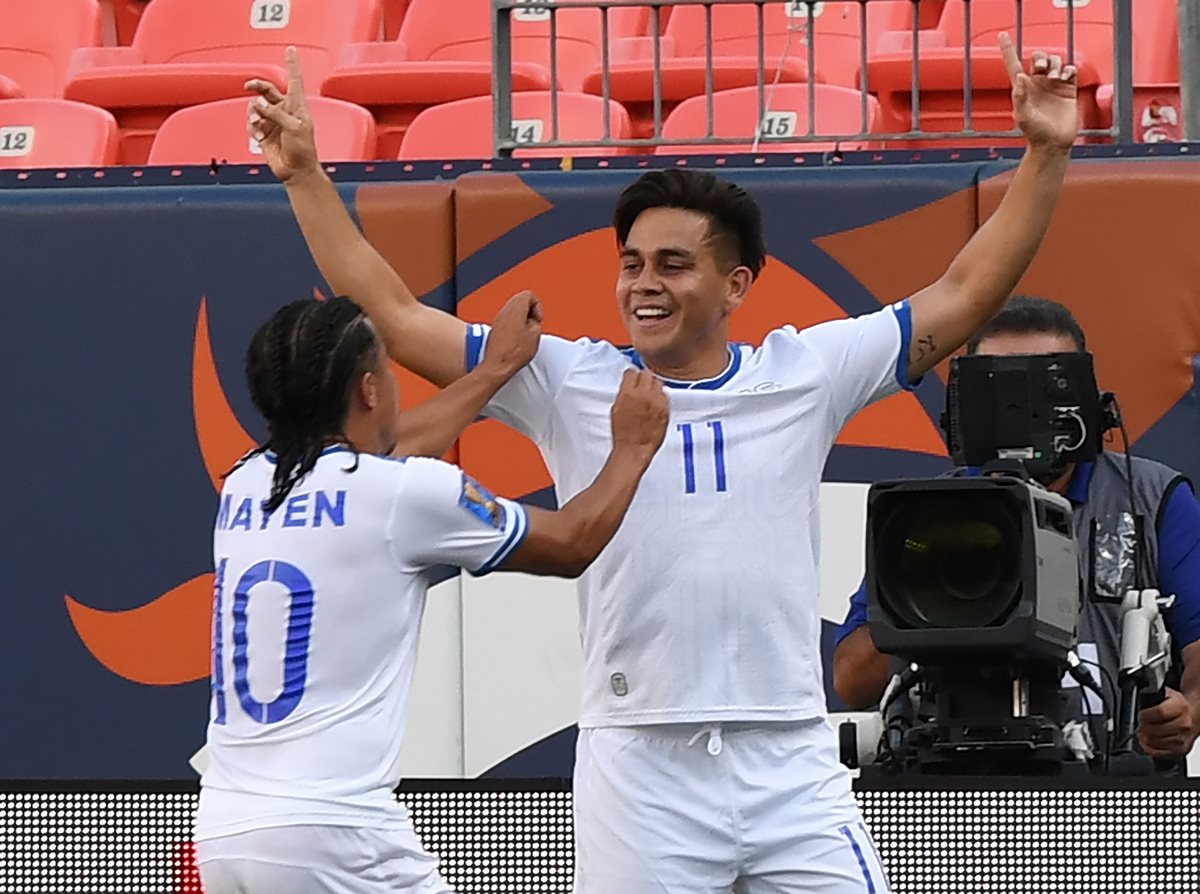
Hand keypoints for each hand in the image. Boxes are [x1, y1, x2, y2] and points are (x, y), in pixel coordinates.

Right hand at [245, 46, 317, 183]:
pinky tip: (259, 135)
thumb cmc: (303, 150)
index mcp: (297, 106)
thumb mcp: (294, 128)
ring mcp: (273, 120)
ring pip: (255, 106)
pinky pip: (251, 121)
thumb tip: (259, 104)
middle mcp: (284, 110)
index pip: (294, 80)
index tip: (290, 50)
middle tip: (249, 86)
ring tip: (260, 125)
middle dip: (257, 86)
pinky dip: (252, 127)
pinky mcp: (264, 131)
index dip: (292, 64)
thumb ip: (276, 113)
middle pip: (267, 89)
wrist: (296, 171)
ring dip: (254, 114)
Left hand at [481, 291, 543, 376]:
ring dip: (522, 320)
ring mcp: (497, 320)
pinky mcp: (494, 330)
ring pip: (513, 311)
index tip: (538, 319)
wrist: (498, 365)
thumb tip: (533, 322)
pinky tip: (518, 340)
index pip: (529, 294)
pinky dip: (514, 327)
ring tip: (527, 334)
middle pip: (520, 301)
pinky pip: (506, 322)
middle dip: (530, 312)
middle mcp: (504, 311)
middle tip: (534, 325)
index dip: (538, 306)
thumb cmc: (514, 352)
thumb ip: (536, 322)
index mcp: (515, 308)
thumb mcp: (535, 334)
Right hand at [610, 370, 668, 459]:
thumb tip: (629, 386)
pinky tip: (655, 403)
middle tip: (641, 384)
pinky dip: (660, 396)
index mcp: (627, 394)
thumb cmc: (623, 434)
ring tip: (649, 393)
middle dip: (642, 378)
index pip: (631, 372)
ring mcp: (657, 402)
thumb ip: (624, 394)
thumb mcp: (616, 409)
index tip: (631, 377)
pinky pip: (665, 395)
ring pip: (658, 382)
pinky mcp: (666, 409)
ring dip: (653, 385)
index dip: (631, 375)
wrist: (634, 449)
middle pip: (646, 374)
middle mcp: (644, 395)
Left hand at [999, 32, 1078, 150]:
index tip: (1002, 35)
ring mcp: (1053, 85)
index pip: (1013, 64)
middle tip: (1041, 68)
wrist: (1053, 144)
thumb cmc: (1035, 134)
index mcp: (1023, 88)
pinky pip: (1070, 70)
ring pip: (1055, 61)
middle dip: (1041, 57)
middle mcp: (1038, 84)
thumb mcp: (1022, 117)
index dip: (1008, 49)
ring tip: (1055, 77)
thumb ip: (1019, 97)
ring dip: (1055, 63)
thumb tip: (1019, 77)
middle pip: (1039, 58)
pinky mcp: (1068, 89)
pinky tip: (1066, 77)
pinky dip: (1069, 69)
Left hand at [1137, 688, 1199, 757]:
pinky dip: (1149, 748)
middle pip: (1155, 730)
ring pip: (1155, 742)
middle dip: (1143, 727)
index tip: (1140, 715)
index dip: (1145, 715)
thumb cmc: (1177, 705)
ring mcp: (1183, 738)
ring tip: (1143, 731)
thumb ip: (1153, 695)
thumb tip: (1140, 695)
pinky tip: (1146, 742)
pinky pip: (1160, 753)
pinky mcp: (1181, 749)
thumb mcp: (1166, 693)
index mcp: (1180, 707)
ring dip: (1145, 737)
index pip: (1159, 713)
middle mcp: (1184, 724)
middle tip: (1140, 724)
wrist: (1193, 715)